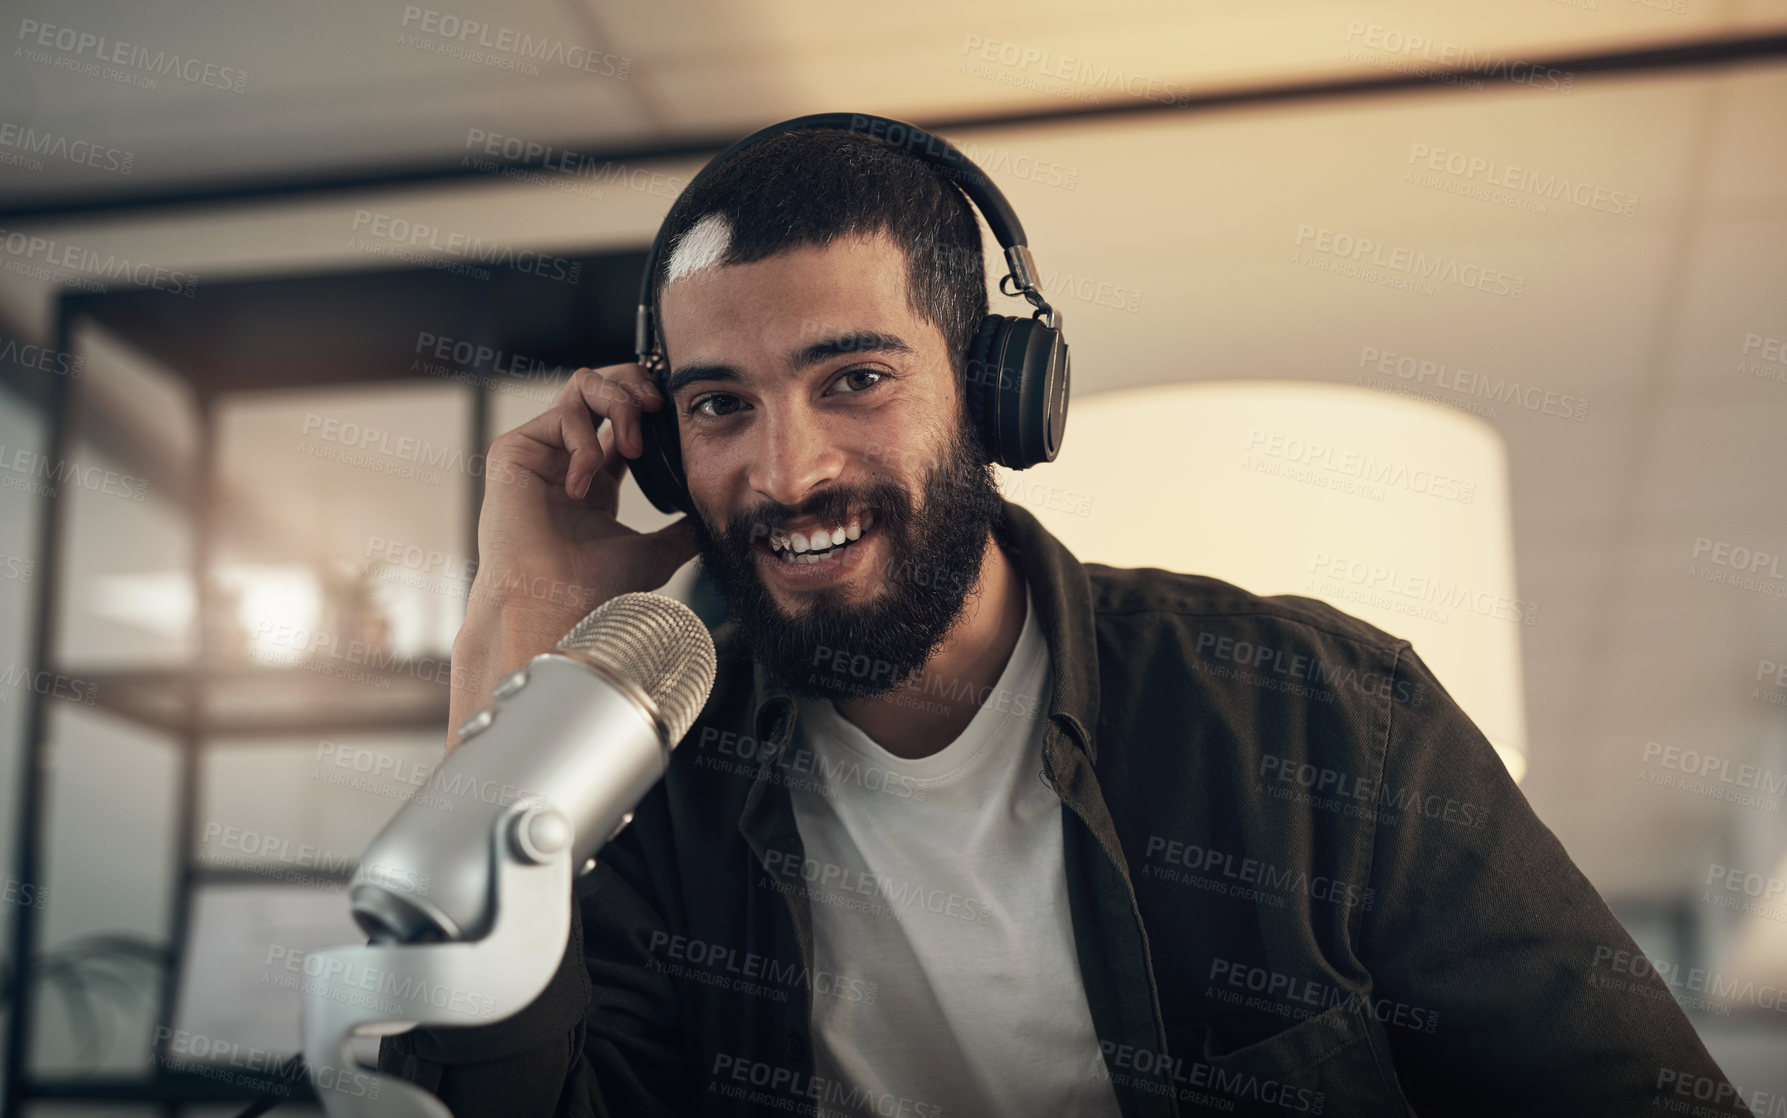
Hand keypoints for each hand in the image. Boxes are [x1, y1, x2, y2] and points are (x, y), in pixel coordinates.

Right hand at [448, 364, 701, 745]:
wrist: (555, 605)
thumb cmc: (594, 588)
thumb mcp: (656, 553)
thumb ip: (682, 530)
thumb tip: (715, 516)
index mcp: (596, 479)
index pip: (622, 420)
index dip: (650, 407)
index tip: (677, 416)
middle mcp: (566, 459)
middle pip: (600, 386)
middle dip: (634, 383)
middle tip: (659, 406)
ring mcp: (539, 452)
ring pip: (581, 385)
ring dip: (617, 404)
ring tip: (632, 447)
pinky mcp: (514, 450)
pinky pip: (561, 416)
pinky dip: (584, 444)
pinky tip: (582, 488)